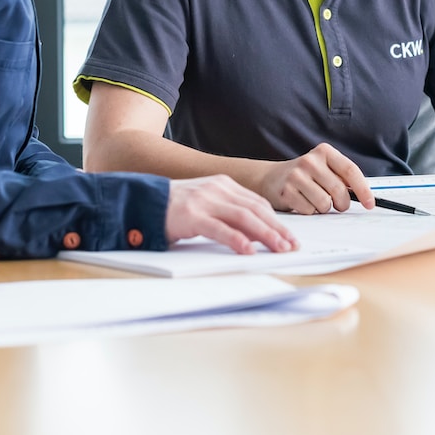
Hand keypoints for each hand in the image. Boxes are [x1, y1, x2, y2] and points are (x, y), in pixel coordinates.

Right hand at [165, 175, 298, 254]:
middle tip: (291, 245)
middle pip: (255, 209)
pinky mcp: (191, 216)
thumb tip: (256, 234)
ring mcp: (204, 200)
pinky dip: (237, 240)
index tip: (290, 236)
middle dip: (277, 228)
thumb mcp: (207, 204)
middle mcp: (217, 188)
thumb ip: (229, 213)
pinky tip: (249, 250)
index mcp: (223, 184)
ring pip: (244, 217)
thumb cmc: (176, 208)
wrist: (142, 202)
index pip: (257, 202)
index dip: (276, 220)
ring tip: (279, 248)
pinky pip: (220, 229)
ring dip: (265, 234)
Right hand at [260, 143, 374, 214]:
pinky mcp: (286, 191)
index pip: (350, 170)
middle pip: (339, 190)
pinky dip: (310, 211)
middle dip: (342, 203)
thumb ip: (342, 178)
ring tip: (316, 200)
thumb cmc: (304, 176)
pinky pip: (309, 210)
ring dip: (324, 208)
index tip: (370, 203)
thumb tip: (364, 196)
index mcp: (324, 152)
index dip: (363, 189)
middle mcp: (310, 161)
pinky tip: (302, 202)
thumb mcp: (324, 168)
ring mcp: (296, 175)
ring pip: (325, 203)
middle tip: (338, 205)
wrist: (270, 178)